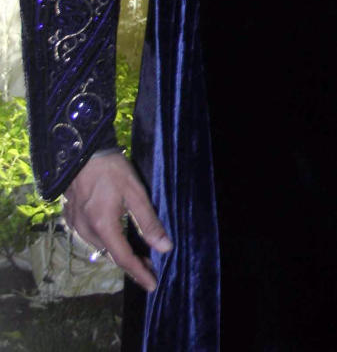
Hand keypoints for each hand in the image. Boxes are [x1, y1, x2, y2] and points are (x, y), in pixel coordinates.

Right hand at [63, 153, 171, 291]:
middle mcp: (86, 232)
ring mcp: (75, 226)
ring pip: (100, 247)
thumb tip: (164, 247)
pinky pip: (89, 236)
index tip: (152, 285)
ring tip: (137, 252)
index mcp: (103, 227)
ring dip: (118, 251)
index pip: (124, 259)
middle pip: (111, 255)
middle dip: (132, 263)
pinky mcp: (69, 218)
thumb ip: (148, 222)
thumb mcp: (135, 193)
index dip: (140, 273)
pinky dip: (105, 240)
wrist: (80, 152)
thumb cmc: (111, 170)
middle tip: (150, 265)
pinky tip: (115, 234)